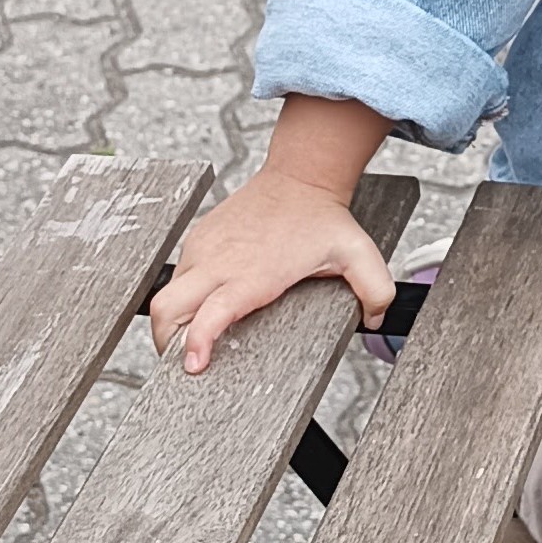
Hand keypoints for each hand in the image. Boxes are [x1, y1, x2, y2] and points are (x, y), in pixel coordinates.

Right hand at [151, 97, 394, 372]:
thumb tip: (376, 323)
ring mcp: (204, 248)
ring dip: (172, 321)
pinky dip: (181, 297)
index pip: (210, 313)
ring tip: (188, 341)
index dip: (195, 343)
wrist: (299, 176)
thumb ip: (376, 292)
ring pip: (167, 294)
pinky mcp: (198, 239)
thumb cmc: (323, 218)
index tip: (193, 366)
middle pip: (167, 309)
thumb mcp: (359, 254)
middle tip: (181, 364)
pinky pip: (177, 274)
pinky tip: (199, 307)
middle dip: (166, 342)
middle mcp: (221, 262)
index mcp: (253, 274)